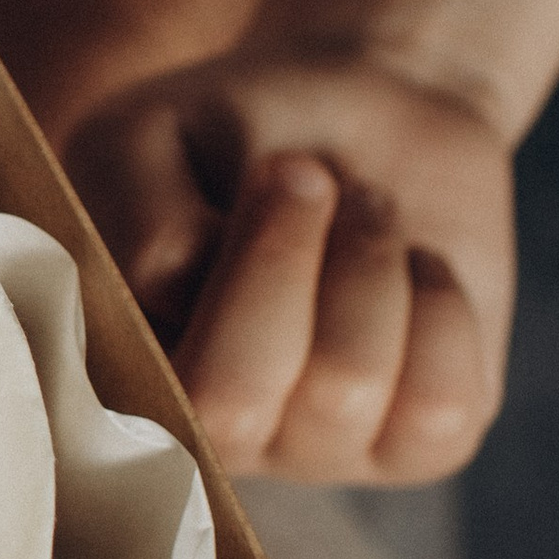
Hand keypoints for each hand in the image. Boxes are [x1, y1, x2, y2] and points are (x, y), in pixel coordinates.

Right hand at [64, 47, 514, 479]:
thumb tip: (192, 299)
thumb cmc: (243, 128)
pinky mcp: (419, 445)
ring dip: (365, 257)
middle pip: (229, 405)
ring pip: (342, 387)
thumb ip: (135, 227)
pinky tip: (415, 266)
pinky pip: (439, 402)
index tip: (261, 166)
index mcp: (120, 366)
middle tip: (309, 176)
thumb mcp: (145, 138)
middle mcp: (208, 433)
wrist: (379, 106)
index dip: (203, 261)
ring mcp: (314, 452)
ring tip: (364, 206)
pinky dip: (437, 298)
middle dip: (282, 260)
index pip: (136, 377)